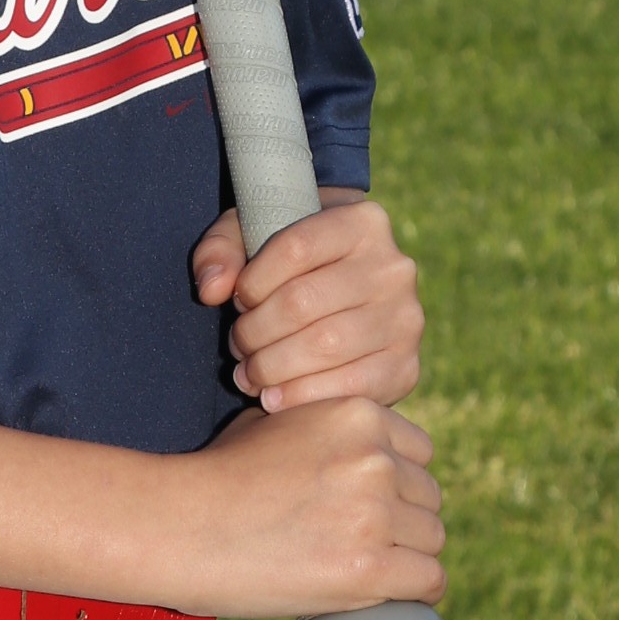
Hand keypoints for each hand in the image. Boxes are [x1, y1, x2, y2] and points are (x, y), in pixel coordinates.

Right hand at [159, 396, 446, 619]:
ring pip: (432, 539)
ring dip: (410, 557)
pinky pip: (430, 580)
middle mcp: (375, 459)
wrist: (179, 526)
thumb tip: (344, 453)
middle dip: (405, 520)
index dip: (401, 482)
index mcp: (357, 415)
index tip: (381, 507)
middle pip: (428, 496)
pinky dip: (418, 594)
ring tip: (376, 574)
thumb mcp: (272, 422)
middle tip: (369, 545)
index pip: (419, 453)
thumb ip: (320, 429)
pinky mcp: (369, 567)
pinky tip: (403, 599)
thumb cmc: (215, 477)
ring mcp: (375, 513)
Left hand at [193, 192, 422, 412]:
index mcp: (364, 222)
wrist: (350, 301)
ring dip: (270, 367)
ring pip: (322, 347)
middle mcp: (394, 267)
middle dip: (254, 331)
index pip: (296, 247)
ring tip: (249, 372)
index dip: (253, 280)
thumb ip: (220, 250)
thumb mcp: (253, 236)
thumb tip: (212, 289)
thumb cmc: (292, 264)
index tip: (238, 298)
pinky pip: (347, 388)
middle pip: (302, 302)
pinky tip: (273, 397)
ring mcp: (406, 319)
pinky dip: (299, 397)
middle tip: (238, 345)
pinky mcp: (406, 366)